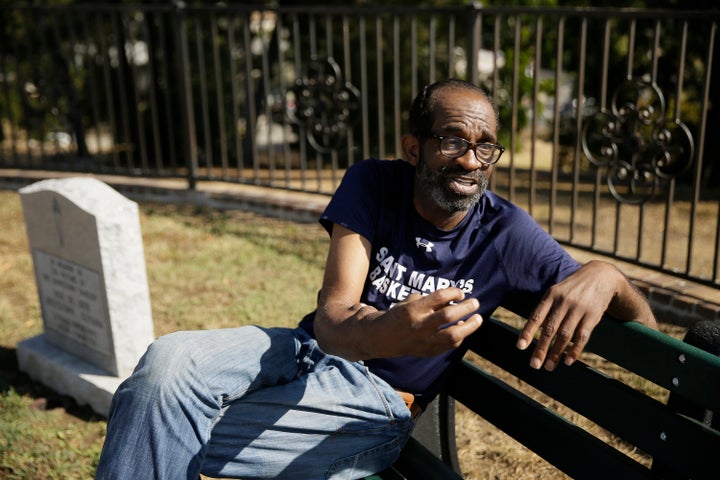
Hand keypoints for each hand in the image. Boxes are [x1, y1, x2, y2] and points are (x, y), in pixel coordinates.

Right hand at [369, 287, 483, 357]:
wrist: (382, 338)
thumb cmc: (399, 315)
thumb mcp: (411, 302)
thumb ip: (432, 301)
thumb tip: (456, 300)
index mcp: (414, 310)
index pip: (438, 297)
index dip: (453, 293)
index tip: (460, 293)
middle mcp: (419, 325)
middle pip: (448, 316)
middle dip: (465, 308)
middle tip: (475, 302)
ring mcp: (424, 341)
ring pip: (452, 335)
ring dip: (469, 326)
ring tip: (478, 318)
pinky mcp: (427, 352)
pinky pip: (449, 346)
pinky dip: (459, 337)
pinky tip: (463, 329)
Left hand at [516, 261, 621, 370]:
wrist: (602, 275)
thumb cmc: (573, 288)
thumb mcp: (557, 292)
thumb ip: (546, 309)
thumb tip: (535, 331)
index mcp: (551, 295)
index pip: (536, 317)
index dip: (528, 332)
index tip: (520, 347)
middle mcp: (564, 302)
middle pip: (550, 329)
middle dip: (541, 348)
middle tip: (534, 365)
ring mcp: (579, 309)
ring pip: (565, 335)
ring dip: (556, 353)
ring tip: (549, 366)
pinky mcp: (593, 316)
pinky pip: (582, 336)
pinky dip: (575, 350)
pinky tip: (568, 361)